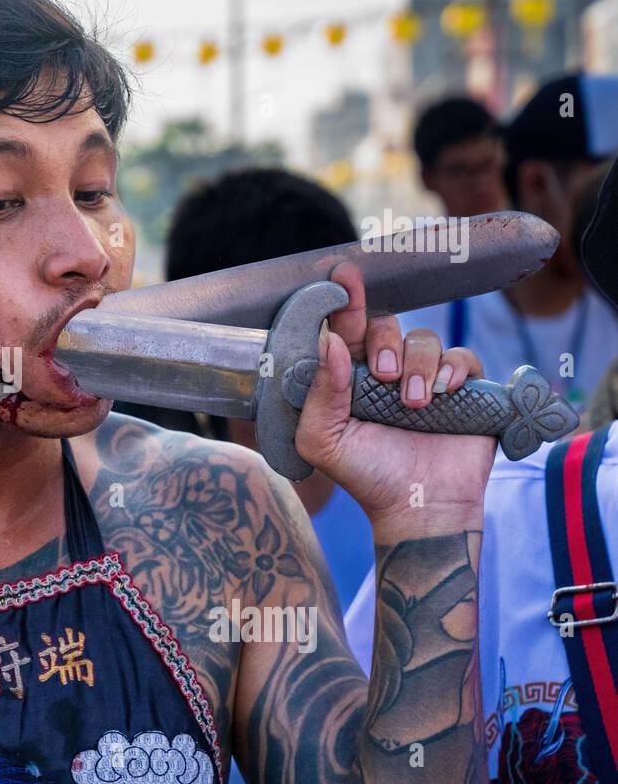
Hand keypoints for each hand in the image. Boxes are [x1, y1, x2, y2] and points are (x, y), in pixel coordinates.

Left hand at [294, 263, 495, 539]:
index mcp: (349, 379)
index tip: (342, 274)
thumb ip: (320, 392)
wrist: (417, 509)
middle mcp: (386, 372)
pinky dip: (453, 368)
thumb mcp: (323, 440)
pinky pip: (462, 357)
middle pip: (386, 326)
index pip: (345, 330)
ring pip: (425, 339)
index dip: (344, 301)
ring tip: (414, 404)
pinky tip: (444, 393)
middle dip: (384, 342)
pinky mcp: (463, 390)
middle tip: (382, 376)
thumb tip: (328, 341)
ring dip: (419, 365)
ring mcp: (426, 379)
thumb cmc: (364, 476)